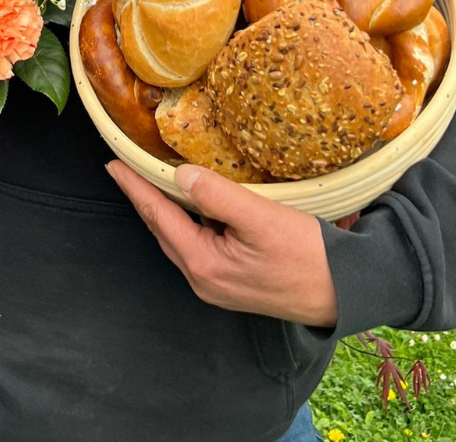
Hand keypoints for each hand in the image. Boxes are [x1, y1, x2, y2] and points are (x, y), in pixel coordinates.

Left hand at [107, 160, 338, 327]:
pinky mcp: (232, 281)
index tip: (111, 164)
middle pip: (162, 229)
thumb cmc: (307, 256)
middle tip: (124, 168)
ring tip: (152, 180)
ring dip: (164, 209)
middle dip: (143, 198)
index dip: (134, 187)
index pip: (157, 216)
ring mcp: (217, 283)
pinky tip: (194, 203)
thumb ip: (217, 196)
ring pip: (179, 237)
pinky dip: (188, 220)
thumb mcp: (261, 218)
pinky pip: (198, 243)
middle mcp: (202, 278)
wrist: (345, 291)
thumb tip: (181, 175)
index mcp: (203, 263)